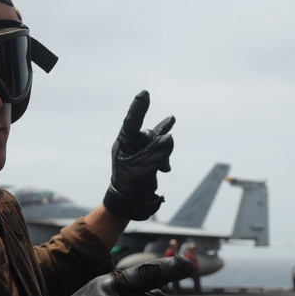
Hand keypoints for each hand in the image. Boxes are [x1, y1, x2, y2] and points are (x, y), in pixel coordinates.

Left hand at [102, 90, 175, 219]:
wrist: (130, 202)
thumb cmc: (132, 184)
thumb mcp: (145, 167)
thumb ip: (159, 150)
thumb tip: (169, 136)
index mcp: (124, 143)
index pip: (132, 121)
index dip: (139, 107)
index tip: (144, 94)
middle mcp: (131, 143)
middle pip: (150, 135)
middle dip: (159, 148)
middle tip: (162, 166)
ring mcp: (139, 149)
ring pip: (157, 142)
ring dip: (163, 154)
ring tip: (164, 169)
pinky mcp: (147, 155)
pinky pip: (159, 147)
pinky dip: (165, 154)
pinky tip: (168, 150)